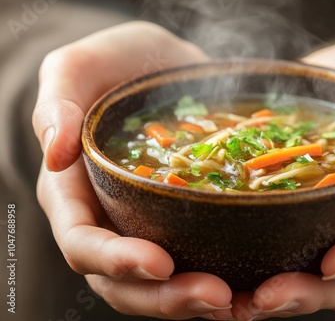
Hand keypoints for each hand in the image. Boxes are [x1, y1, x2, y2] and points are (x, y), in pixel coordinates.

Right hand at [33, 21, 234, 319]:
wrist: (168, 67)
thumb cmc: (119, 64)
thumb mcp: (81, 66)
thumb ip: (58, 101)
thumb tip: (54, 152)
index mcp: (75, 193)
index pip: (83, 242)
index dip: (116, 260)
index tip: (160, 261)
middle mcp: (110, 219)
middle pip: (124, 281)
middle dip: (165, 296)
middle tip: (217, 295)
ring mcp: (149, 224)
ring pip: (162, 284)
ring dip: (196, 302)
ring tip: (239, 301)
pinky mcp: (186, 220)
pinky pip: (198, 260)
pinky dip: (224, 278)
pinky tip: (253, 284)